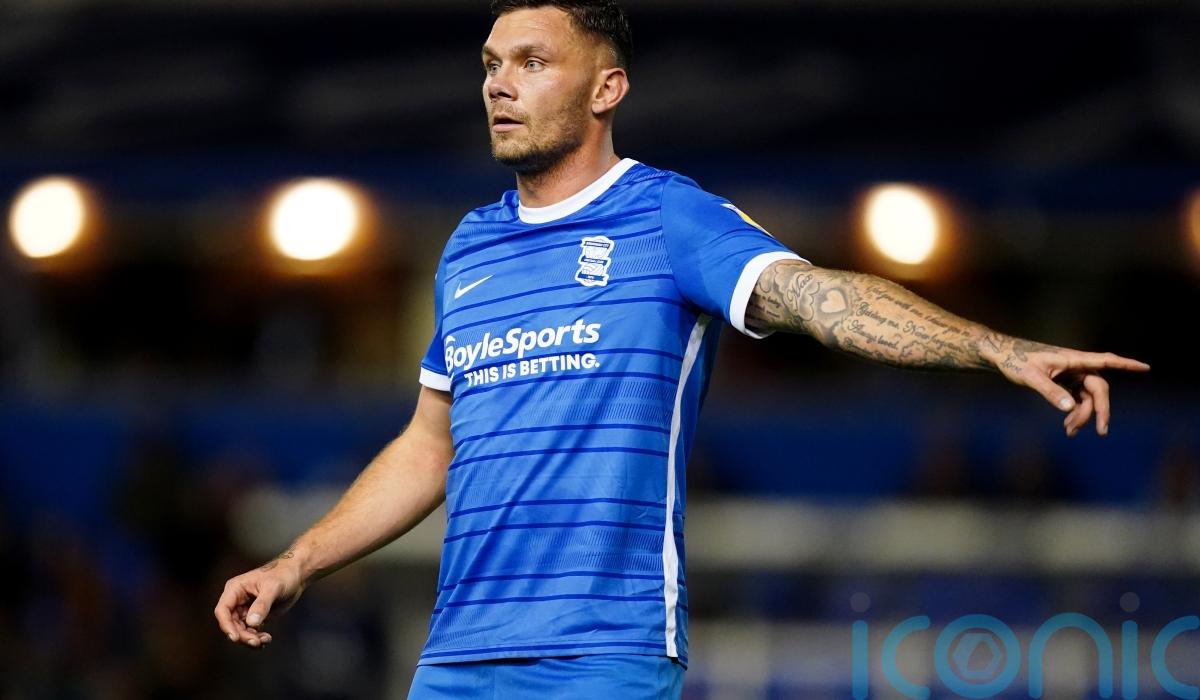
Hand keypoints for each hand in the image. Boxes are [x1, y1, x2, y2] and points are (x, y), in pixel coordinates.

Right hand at [214, 550, 306, 648]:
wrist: (297, 575)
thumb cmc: (283, 575)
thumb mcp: (273, 588)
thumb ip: (262, 604)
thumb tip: (252, 623)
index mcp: (235, 589)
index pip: (223, 610)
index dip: (226, 625)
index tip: (235, 638)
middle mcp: (237, 600)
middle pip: (231, 624)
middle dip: (242, 635)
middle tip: (256, 642)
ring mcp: (245, 609)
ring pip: (240, 630)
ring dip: (250, 639)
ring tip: (265, 640)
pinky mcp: (255, 616)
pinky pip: (251, 631)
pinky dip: (257, 638)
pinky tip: (266, 639)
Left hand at [990, 339, 1149, 436]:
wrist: (1001, 356)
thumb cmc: (1015, 361)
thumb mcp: (1030, 377)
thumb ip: (1050, 392)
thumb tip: (1070, 408)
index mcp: (1072, 359)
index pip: (1105, 360)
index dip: (1126, 364)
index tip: (1146, 367)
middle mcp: (1076, 366)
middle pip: (1099, 389)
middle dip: (1100, 410)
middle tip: (1101, 431)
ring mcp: (1071, 375)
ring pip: (1088, 398)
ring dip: (1083, 415)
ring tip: (1070, 431)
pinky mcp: (1064, 383)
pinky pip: (1078, 400)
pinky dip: (1075, 413)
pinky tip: (1068, 426)